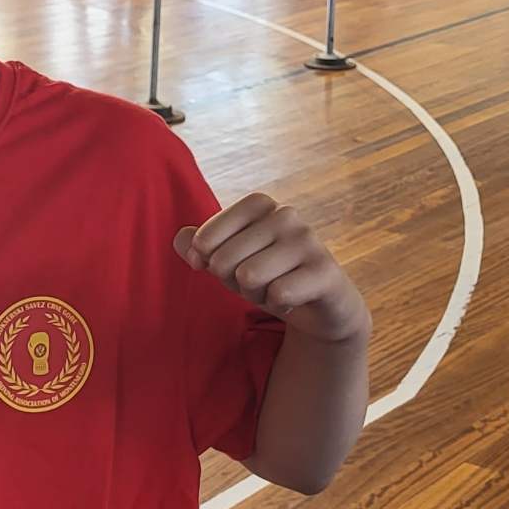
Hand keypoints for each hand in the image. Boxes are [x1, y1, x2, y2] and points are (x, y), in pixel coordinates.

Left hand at [175, 193, 368, 343]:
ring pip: (248, 277)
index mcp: (259, 204)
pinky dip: (278, 305)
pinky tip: (294, 300)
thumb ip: (196, 247)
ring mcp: (308, 240)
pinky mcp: (325, 270)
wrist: (319, 305)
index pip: (205, 238)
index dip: (208, 262)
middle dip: (234, 282)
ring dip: (255, 294)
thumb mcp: (226, 261)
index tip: (231, 265)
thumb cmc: (267, 275)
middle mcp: (286, 214)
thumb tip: (183, 240)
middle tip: (260, 281)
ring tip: (275, 288)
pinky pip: (278, 293)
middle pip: (223, 260)